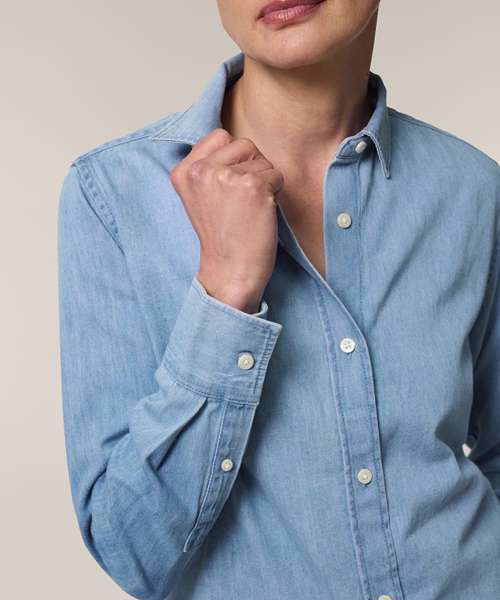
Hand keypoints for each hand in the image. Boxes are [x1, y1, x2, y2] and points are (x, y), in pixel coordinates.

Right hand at [170, 128, 283, 312]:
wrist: (230, 270)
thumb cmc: (222, 237)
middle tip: (240, 202)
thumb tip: (235, 141)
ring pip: (263, 159)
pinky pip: (276, 175)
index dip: (234, 159)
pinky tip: (259, 214)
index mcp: (184, 171)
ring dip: (264, 182)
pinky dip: (275, 193)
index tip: (229, 188)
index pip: (220, 135)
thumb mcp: (201, 196)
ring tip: (248, 209)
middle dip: (251, 168)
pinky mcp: (251, 186)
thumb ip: (209, 166)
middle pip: (244, 144)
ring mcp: (225, 176)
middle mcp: (201, 170)